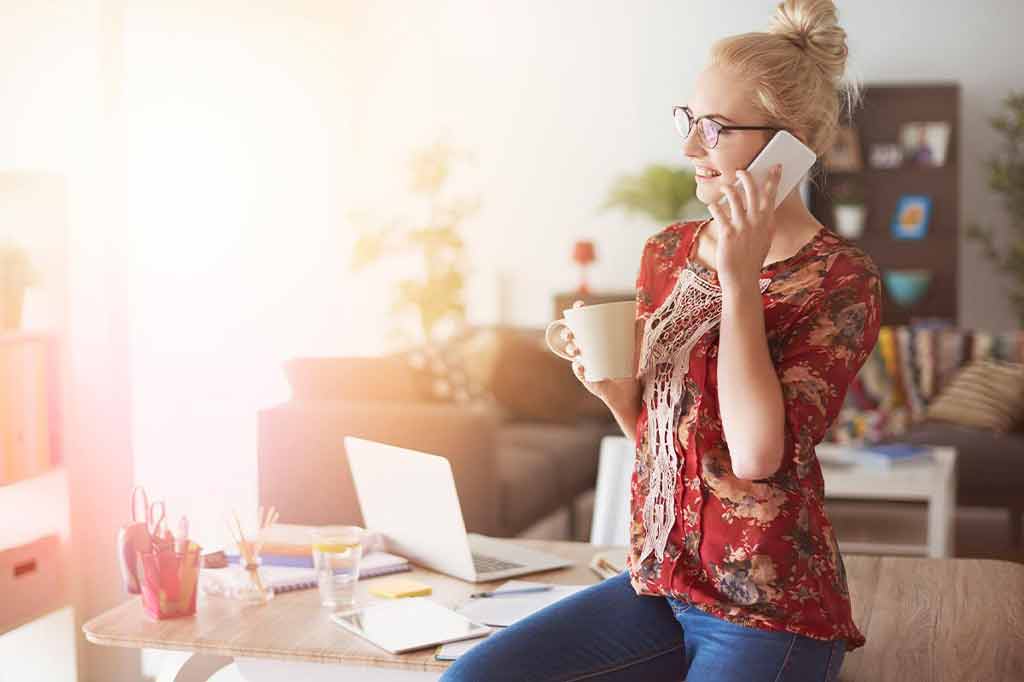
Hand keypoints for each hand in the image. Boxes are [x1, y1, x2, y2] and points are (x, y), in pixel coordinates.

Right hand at [563, 301, 639, 409]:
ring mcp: (586, 364)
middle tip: (572, 333)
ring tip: (577, 350)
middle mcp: (587, 350)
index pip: (583, 323)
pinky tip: (580, 366)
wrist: (628, 392)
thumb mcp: (634, 349)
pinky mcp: (587, 378)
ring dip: (571, 349)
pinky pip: (579, 372)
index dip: (578, 313)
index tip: (579, 306)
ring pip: (573, 353)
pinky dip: (578, 368)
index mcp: (595, 339)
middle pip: (572, 337)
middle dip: (568, 332)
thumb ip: (638, 334)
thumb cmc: (628, 368)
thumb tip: (643, 317)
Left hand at [708, 164, 782, 293]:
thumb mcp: (763, 239)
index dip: (773, 179)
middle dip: (747, 176)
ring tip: (725, 187)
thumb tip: (758, 207)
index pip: (771, 195)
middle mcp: (757, 221)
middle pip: (753, 190)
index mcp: (767, 222)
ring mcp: (742, 226)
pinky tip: (712, 205)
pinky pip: (719, 211)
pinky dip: (714, 205)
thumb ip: (762, 223)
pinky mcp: (728, 232)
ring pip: (735, 196)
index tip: (776, 166)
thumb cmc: (751, 259)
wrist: (742, 278)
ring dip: (728, 188)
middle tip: (741, 171)